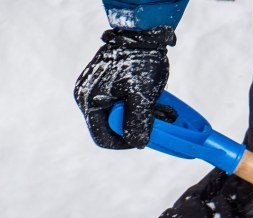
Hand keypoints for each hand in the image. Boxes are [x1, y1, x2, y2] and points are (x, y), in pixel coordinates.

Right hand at [74, 27, 175, 149]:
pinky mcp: (107, 86)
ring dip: (143, 117)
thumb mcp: (141, 95)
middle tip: (159, 119)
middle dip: (138, 127)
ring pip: (121, 117)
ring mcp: (96, 90)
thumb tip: (137, 143)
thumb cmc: (140, 62)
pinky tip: (154, 99)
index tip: (146, 138)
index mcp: (89, 101)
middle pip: (112, 128)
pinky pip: (123, 105)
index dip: (126, 143)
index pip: (103, 138)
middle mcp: (87, 97)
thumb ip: (137, 121)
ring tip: (161, 107)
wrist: (142, 36)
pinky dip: (140, 107)